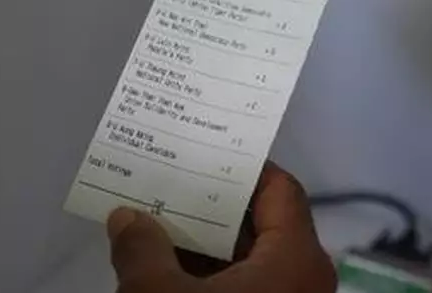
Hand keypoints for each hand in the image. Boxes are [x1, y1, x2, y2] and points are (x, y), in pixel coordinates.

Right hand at [107, 164, 335, 292]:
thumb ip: (141, 250)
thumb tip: (126, 217)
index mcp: (297, 259)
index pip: (281, 190)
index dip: (244, 167)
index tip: (204, 150)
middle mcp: (305, 282)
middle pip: (262, 226)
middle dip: (209, 208)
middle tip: (166, 182)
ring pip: (248, 265)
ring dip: (202, 248)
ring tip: (152, 224)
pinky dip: (207, 281)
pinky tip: (163, 275)